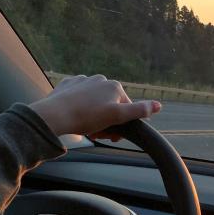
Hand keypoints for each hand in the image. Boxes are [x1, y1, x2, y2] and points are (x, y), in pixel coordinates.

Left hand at [30, 75, 160, 140]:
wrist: (55, 114)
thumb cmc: (87, 116)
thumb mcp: (118, 116)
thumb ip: (139, 110)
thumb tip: (159, 105)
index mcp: (114, 86)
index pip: (125, 107)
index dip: (121, 123)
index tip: (112, 135)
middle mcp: (100, 79)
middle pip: (110, 104)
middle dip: (107, 120)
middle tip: (98, 134)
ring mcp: (83, 80)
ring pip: (94, 101)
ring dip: (94, 116)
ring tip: (85, 127)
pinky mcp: (68, 85)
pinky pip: (78, 98)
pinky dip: (79, 107)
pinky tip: (74, 117)